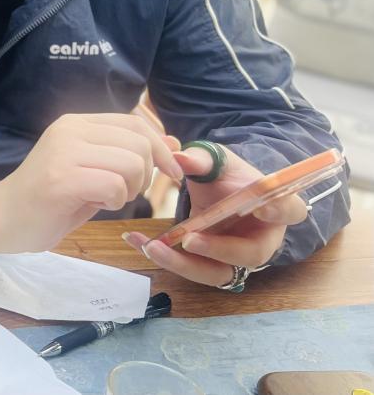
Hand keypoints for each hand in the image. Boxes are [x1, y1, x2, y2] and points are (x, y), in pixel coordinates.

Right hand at [0, 113, 182, 254]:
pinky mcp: (61, 178)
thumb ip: (127, 155)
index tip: (171, 173)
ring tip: (108, 199)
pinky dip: (116, 200)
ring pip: (131, 163)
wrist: (1, 217)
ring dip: (131, 189)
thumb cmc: (49, 199)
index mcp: (77, 123)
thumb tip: (175, 143)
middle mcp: (70, 129)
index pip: (136, 124)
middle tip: (125, 193)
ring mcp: (64, 152)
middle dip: (147, 174)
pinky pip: (114, 185)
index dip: (162, 149)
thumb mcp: (93, 170)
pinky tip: (98, 205)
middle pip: (139, 143)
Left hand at [123, 143, 307, 286]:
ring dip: (185, 264)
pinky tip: (139, 242)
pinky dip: (166, 259)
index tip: (262, 204)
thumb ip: (201, 159)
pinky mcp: (213, 265)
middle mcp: (261, 238)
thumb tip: (179, 157)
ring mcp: (236, 257)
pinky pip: (193, 269)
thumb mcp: (216, 161)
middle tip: (189, 239)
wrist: (217, 191)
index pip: (289, 210)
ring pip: (219, 272)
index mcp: (274, 207)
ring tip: (153, 247)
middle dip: (219, 250)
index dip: (280, 210)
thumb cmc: (225, 176)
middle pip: (251, 254)